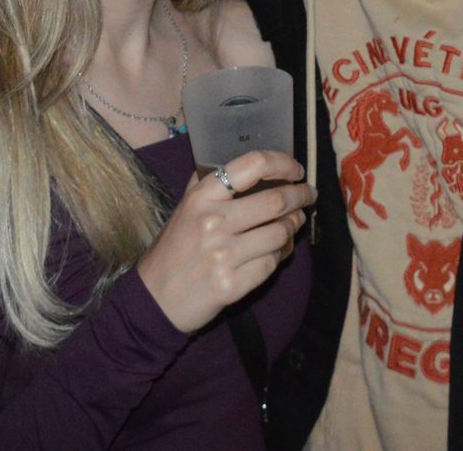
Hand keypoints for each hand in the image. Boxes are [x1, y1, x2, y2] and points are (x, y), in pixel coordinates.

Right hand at [136, 150, 313, 334]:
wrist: (154, 300)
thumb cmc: (174, 250)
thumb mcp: (184, 208)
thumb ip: (210, 183)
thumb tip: (251, 165)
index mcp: (202, 196)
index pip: (252, 165)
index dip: (282, 163)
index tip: (296, 170)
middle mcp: (213, 222)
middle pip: (276, 200)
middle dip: (301, 196)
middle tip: (308, 196)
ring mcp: (223, 255)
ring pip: (280, 233)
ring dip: (294, 227)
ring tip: (294, 223)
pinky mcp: (232, 285)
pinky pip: (272, 263)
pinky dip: (281, 255)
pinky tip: (278, 251)